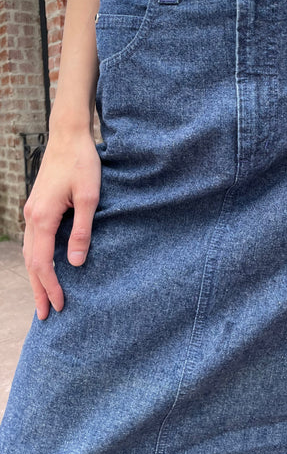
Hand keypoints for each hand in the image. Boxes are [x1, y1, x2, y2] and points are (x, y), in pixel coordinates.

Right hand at [22, 131, 100, 319]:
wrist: (68, 137)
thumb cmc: (82, 164)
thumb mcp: (89, 198)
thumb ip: (82, 231)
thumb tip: (76, 262)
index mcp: (43, 218)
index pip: (43, 263)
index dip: (51, 287)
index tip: (61, 306)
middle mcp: (32, 217)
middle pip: (31, 263)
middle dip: (39, 290)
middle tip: (47, 315)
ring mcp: (32, 212)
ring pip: (30, 253)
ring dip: (37, 278)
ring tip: (44, 298)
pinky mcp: (38, 207)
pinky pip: (34, 241)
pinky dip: (38, 260)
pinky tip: (46, 267)